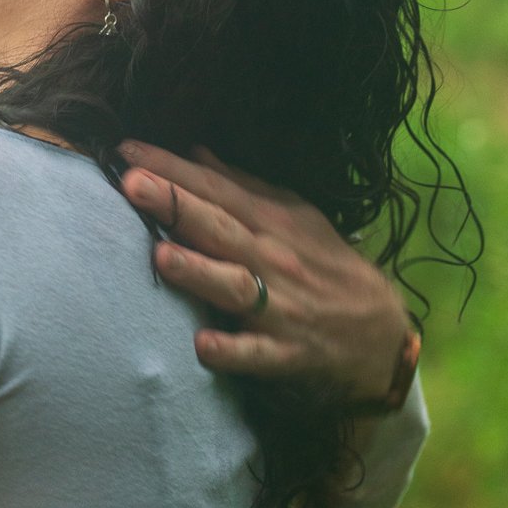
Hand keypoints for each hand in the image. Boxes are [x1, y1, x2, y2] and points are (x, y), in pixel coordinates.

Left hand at [118, 142, 410, 401]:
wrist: (382, 335)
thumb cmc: (326, 269)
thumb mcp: (294, 218)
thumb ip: (242, 187)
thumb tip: (195, 152)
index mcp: (272, 223)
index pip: (215, 190)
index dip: (171, 169)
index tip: (125, 152)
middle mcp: (274, 260)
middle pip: (220, 228)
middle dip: (176, 205)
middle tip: (132, 184)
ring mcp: (281, 308)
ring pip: (235, 287)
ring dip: (199, 272)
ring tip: (160, 256)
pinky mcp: (288, 354)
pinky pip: (257, 355)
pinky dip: (233, 351)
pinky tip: (202, 346)